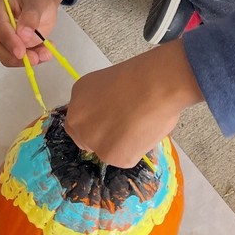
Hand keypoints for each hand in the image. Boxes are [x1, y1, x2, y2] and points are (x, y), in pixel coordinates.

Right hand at [0, 0, 73, 66]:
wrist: (41, 5)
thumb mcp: (38, 3)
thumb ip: (31, 17)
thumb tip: (23, 35)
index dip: (9, 41)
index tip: (21, 52)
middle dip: (15, 56)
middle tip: (36, 59)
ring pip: (4, 56)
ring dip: (25, 60)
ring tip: (45, 53)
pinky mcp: (4, 49)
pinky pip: (13, 59)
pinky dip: (28, 60)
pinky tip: (43, 53)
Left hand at [64, 40, 203, 166]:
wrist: (156, 84)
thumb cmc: (140, 76)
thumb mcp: (107, 84)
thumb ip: (100, 103)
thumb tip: (111, 116)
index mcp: (78, 99)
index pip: (78, 122)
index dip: (95, 124)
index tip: (110, 122)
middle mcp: (78, 122)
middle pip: (87, 140)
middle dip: (104, 138)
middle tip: (126, 127)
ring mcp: (93, 142)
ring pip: (108, 150)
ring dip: (122, 144)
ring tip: (141, 125)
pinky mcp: (112, 157)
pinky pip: (125, 158)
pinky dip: (136, 150)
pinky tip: (145, 131)